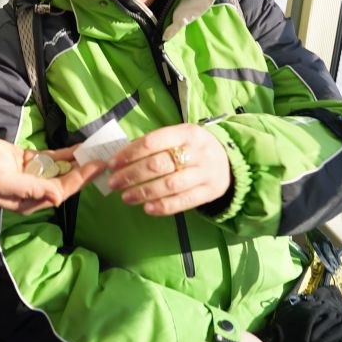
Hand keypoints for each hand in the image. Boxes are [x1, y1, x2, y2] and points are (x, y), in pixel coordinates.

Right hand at [0, 138, 104, 213]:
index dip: (81, 180)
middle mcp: (34, 190)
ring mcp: (32, 174)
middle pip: (66, 181)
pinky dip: (67, 154)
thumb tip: (58, 197)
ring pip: (62, 169)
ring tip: (97, 152)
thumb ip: (31, 189)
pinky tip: (80, 147)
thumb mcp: (4, 182)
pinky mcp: (28, 160)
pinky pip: (52, 158)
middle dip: (85, 172)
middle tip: (105, 158)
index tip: (98, 167)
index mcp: (29, 201)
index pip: (61, 191)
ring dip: (78, 162)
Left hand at [107, 123, 230, 214]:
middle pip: (159, 164)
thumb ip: (156, 144)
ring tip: (125, 197)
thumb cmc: (194, 147)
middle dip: (132, 175)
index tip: (112, 164)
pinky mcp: (210, 191)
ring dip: (144, 192)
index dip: (129, 153)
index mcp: (187, 132)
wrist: (229, 160)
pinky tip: (147, 208)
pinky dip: (163, 206)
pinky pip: (184, 201)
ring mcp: (205, 172)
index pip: (153, 141)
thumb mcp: (180, 136)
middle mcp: (197, 151)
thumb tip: (122, 157)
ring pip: (170, 184)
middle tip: (114, 183)